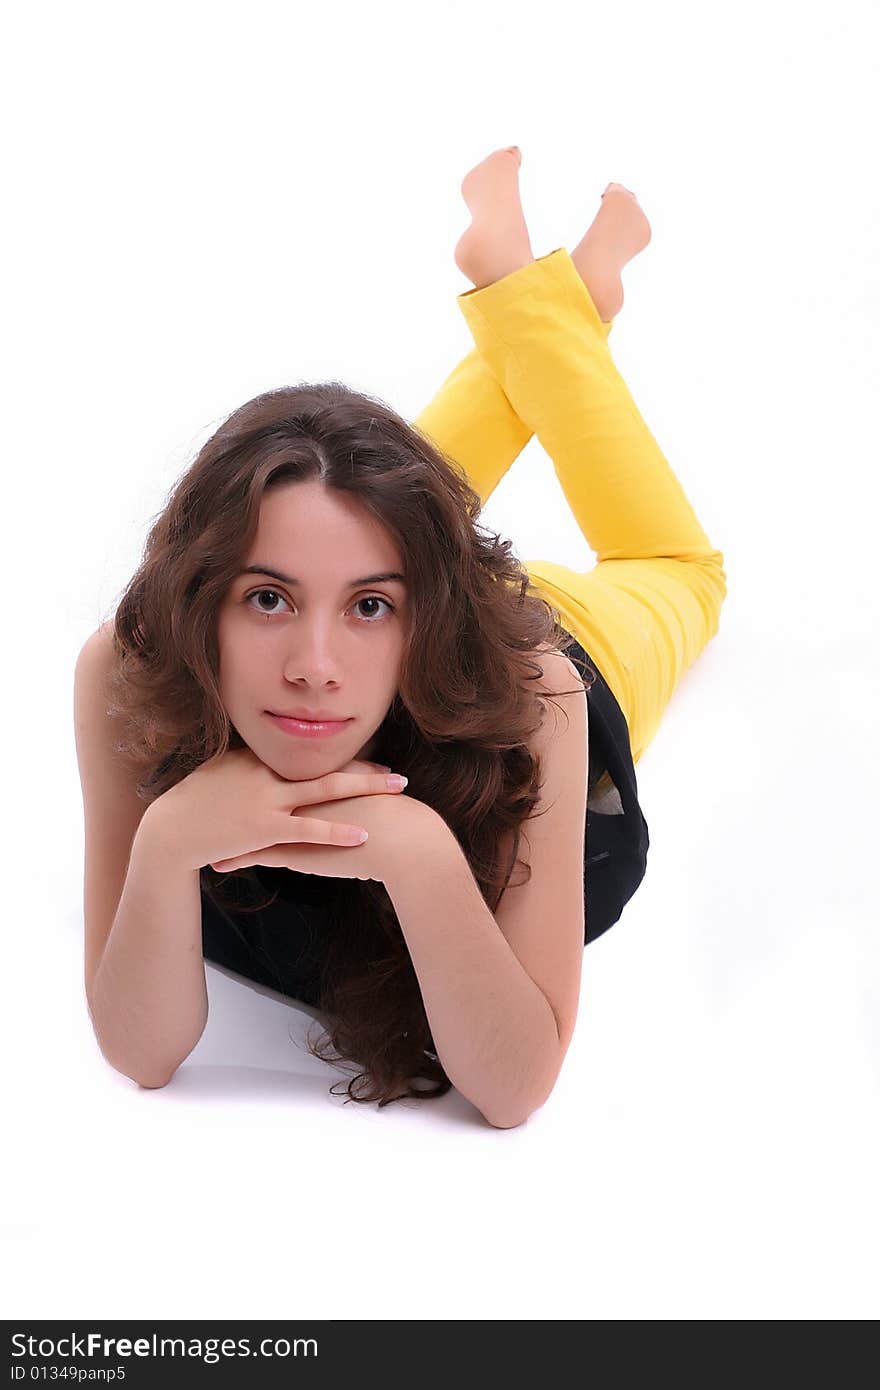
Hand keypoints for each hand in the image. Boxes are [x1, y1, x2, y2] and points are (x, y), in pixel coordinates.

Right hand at [141, 745, 410, 872]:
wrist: (170, 830)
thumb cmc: (194, 803)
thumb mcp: (222, 773)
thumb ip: (250, 764)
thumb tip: (268, 761)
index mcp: (261, 757)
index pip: (312, 755)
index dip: (346, 759)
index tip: (374, 761)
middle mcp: (269, 772)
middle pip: (328, 765)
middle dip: (367, 769)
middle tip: (398, 774)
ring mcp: (268, 799)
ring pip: (326, 790)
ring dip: (365, 788)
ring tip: (396, 789)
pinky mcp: (265, 828)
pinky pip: (308, 829)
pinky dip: (336, 831)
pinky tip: (363, 835)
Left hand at [208, 780, 432, 883]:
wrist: (401, 837)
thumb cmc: (391, 815)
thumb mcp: (365, 791)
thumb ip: (349, 786)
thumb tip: (343, 783)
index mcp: (312, 779)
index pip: (274, 774)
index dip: (254, 777)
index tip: (236, 777)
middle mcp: (295, 796)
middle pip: (252, 795)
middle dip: (228, 798)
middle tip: (208, 799)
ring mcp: (291, 823)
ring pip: (246, 826)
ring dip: (223, 832)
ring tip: (203, 835)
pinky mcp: (294, 851)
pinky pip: (255, 856)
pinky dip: (235, 860)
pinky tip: (218, 865)